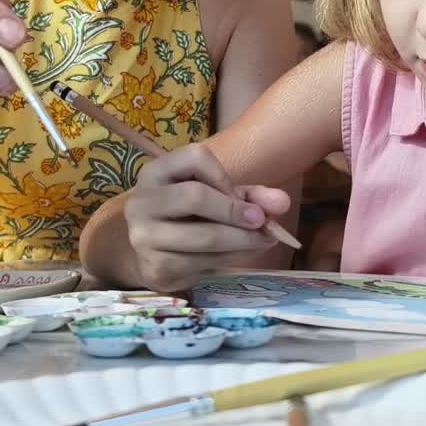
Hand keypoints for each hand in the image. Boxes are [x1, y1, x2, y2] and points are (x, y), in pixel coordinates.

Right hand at [125, 144, 290, 291]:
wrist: (153, 256)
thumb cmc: (187, 217)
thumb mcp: (215, 197)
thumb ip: (249, 195)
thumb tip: (282, 202)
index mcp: (155, 173)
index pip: (195, 157)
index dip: (224, 176)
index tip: (240, 194)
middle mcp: (142, 202)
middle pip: (195, 196)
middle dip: (235, 210)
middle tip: (261, 221)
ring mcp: (145, 236)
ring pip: (204, 236)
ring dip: (242, 240)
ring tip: (262, 240)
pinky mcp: (156, 267)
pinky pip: (203, 262)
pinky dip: (231, 258)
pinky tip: (241, 254)